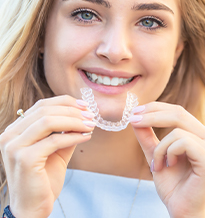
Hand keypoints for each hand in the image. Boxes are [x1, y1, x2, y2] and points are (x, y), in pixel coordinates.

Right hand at [0, 95, 94, 217]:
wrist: (33, 208)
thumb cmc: (43, 179)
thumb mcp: (56, 150)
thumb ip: (65, 132)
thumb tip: (83, 115)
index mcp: (15, 130)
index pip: (41, 105)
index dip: (65, 102)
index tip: (84, 105)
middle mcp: (10, 135)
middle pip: (45, 110)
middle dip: (72, 110)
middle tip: (91, 115)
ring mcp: (14, 146)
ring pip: (48, 121)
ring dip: (74, 121)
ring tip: (90, 125)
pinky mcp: (25, 159)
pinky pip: (54, 140)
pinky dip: (73, 136)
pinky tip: (86, 137)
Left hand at [129, 102, 204, 217]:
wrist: (181, 210)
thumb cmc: (172, 185)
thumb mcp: (155, 155)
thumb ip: (147, 137)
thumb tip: (135, 117)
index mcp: (198, 135)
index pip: (178, 111)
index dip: (155, 108)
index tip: (135, 111)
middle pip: (178, 113)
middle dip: (151, 115)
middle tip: (133, 120)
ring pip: (177, 130)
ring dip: (160, 148)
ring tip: (157, 164)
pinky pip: (183, 142)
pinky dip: (168, 152)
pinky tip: (169, 166)